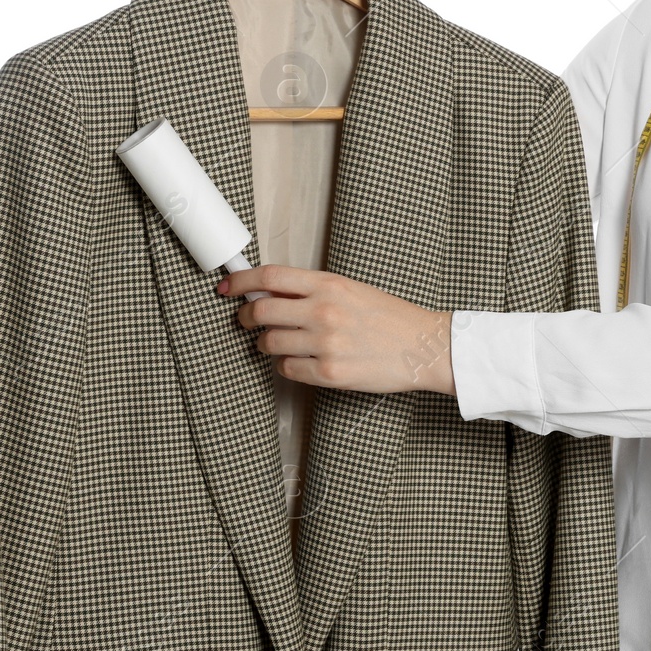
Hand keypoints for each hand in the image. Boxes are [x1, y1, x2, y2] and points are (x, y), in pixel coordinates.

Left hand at [218, 265, 455, 396]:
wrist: (422, 346)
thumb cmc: (390, 318)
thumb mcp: (351, 290)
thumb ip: (313, 290)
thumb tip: (271, 292)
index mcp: (329, 285)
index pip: (270, 277)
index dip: (241, 280)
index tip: (228, 286)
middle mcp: (324, 311)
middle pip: (261, 311)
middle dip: (245, 317)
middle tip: (244, 320)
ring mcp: (326, 344)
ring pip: (269, 343)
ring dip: (264, 344)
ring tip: (274, 343)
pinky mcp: (330, 373)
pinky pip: (287, 369)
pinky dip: (285, 366)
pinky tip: (297, 361)